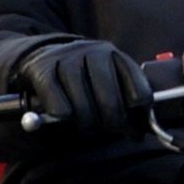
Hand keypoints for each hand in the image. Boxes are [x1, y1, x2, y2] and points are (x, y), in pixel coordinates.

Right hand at [15, 36, 156, 144]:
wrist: (40, 57)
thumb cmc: (80, 78)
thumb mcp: (105, 80)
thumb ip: (124, 99)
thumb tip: (143, 128)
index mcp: (113, 54)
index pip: (138, 91)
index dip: (139, 117)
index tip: (135, 130)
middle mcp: (92, 51)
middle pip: (111, 102)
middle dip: (113, 124)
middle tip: (112, 132)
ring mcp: (66, 58)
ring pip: (84, 107)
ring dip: (87, 125)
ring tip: (87, 126)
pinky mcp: (42, 68)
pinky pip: (60, 108)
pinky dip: (63, 118)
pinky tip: (64, 116)